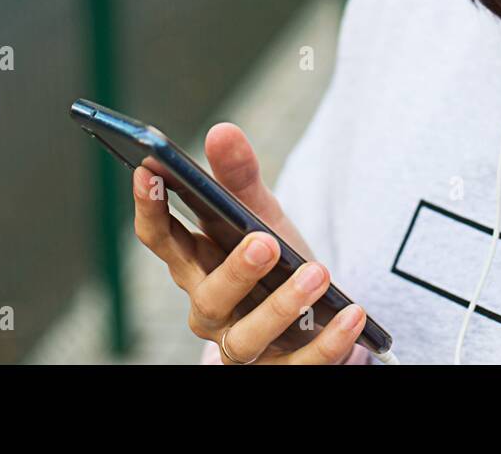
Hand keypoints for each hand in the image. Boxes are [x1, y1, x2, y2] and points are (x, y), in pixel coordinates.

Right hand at [131, 122, 367, 363]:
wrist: (312, 310)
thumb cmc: (274, 258)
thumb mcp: (260, 213)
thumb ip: (239, 177)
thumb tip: (221, 130)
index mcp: (195, 266)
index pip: (161, 239)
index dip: (150, 207)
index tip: (149, 170)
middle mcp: (211, 311)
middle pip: (208, 297)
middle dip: (235, 271)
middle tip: (264, 241)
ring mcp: (244, 346)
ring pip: (249, 337)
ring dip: (283, 306)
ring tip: (318, 272)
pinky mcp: (282, 370)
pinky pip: (301, 366)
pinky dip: (327, 342)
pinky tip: (352, 314)